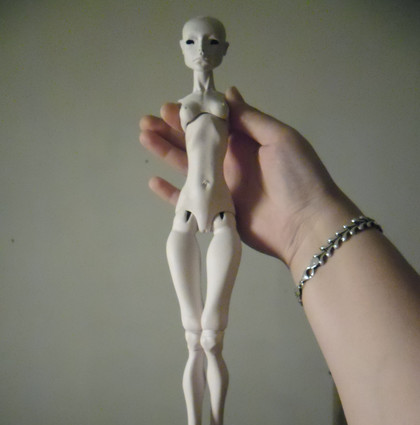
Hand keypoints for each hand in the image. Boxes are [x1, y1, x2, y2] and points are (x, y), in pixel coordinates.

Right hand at [139, 87, 358, 268]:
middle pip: (196, 144)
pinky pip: (189, 201)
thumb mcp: (279, 137)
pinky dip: (171, 193)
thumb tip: (228, 93)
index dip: (193, 114)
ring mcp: (222, 188)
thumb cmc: (297, 176)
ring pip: (188, 167)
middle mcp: (232, 162)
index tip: (171, 106)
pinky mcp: (216, 212)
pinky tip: (153, 181)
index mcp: (247, 142)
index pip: (214, 123)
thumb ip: (250, 119)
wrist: (305, 224)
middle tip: (147, 120)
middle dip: (172, 130)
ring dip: (166, 152)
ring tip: (144, 137)